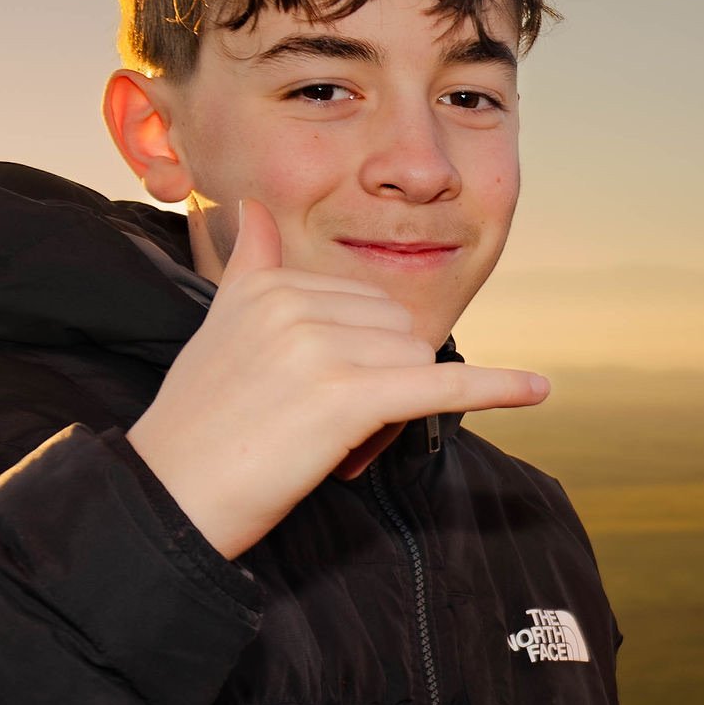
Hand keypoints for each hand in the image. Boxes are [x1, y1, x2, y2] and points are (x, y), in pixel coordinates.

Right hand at [128, 203, 548, 556]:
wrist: (166, 500)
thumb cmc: (198, 425)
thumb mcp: (218, 329)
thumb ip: (249, 267)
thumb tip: (250, 205)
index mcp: (272, 284)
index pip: (367, 306)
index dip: (361, 358)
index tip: (313, 399)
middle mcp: (296, 304)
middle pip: (400, 331)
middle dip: (385, 383)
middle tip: (327, 435)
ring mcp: (322, 349)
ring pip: (415, 364)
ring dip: (393, 413)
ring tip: (334, 448)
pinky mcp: (347, 399)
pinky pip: (440, 387)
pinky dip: (495, 388)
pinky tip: (537, 390)